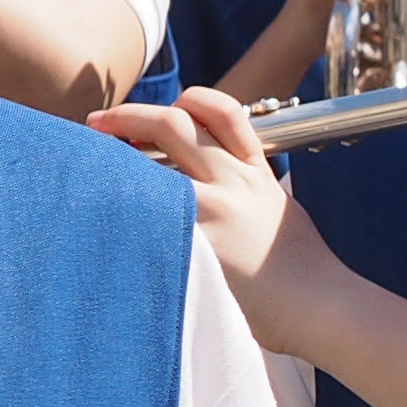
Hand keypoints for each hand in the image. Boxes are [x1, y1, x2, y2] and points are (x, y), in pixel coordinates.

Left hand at [87, 85, 325, 328]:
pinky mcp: (196, 241)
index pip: (221, 110)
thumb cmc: (301, 271)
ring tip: (87, 164)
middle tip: (98, 123)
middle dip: (128, 115)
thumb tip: (219, 187)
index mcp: (256, 173)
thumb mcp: (278, 212)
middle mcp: (233, 181)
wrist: (319, 305)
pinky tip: (99, 210)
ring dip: (111, 155)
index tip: (158, 111)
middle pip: (173, 123)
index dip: (185, 100)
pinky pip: (147, 209)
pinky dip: (119, 202)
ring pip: (150, 160)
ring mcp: (214, 208)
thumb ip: (248, 192)